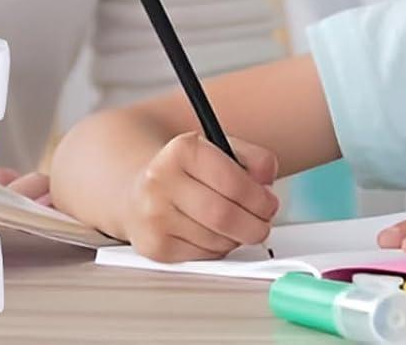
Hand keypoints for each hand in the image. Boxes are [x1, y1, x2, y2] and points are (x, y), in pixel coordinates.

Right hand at [118, 132, 278, 262]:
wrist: (135, 187)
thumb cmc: (184, 170)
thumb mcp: (218, 148)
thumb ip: (252, 158)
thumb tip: (267, 178)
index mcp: (181, 150)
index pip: (231, 181)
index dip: (259, 198)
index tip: (269, 203)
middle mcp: (161, 181)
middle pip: (224, 216)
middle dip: (254, 224)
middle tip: (263, 222)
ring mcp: (155, 216)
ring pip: (216, 240)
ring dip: (236, 237)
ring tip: (236, 225)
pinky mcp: (154, 246)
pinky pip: (203, 256)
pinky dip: (218, 249)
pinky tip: (213, 233)